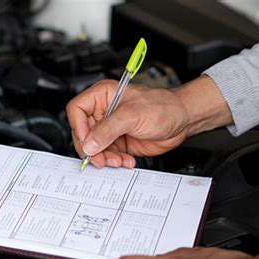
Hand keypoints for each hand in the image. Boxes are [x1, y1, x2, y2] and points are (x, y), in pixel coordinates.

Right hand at [66, 76, 232, 167]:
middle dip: (91, 149)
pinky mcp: (119, 143)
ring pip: (94, 148)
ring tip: (118, 161)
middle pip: (83, 133)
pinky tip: (126, 161)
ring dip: (105, 158)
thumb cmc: (162, 106)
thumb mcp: (132, 115)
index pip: (77, 110)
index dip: (79, 128)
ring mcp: (110, 129)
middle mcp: (103, 112)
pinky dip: (115, 162)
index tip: (87, 142)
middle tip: (100, 159)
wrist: (182, 120)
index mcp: (102, 96)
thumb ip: (108, 130)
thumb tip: (89, 144)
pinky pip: (108, 156)